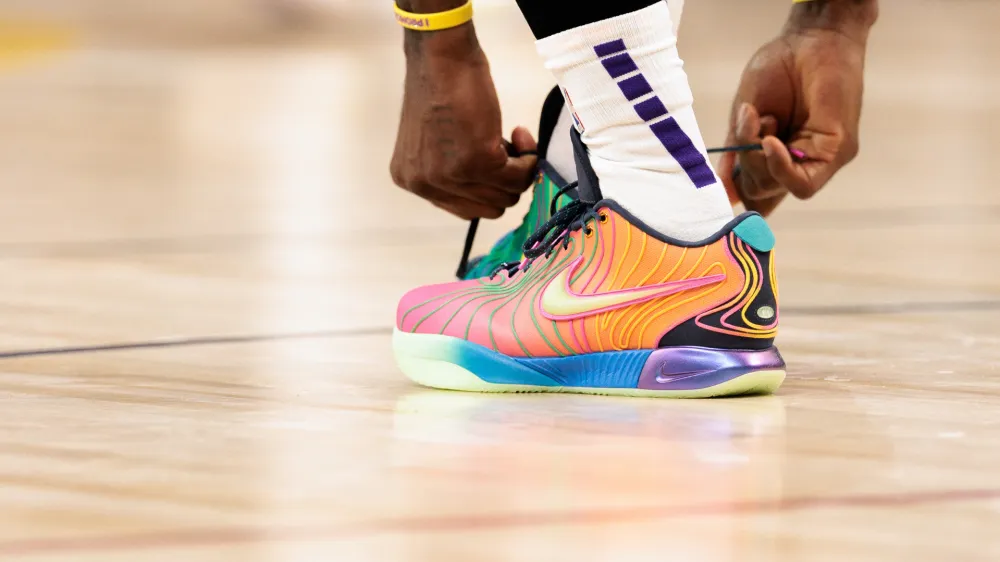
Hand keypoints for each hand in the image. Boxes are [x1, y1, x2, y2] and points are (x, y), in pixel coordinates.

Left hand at [390, 27, 537, 219]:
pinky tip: (520, 133)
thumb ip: (450, 170)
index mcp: (411, 180)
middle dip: (504, 182)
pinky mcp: (479, 162)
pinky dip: (529, 158)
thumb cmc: (440, 86)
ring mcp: (452, 176)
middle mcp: (426, 185)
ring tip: (511, 138)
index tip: (494, 160)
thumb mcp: (432, 143)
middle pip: (487, 209)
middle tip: (506, 147)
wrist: (442, 57)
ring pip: (507, 196)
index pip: (463, 209)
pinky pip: (520, 176)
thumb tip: (489, 187)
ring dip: (519, 169)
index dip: (487, 187)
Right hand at [719, 27, 868, 215]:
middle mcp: (798, 159)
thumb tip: (723, 188)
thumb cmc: (779, 68)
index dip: (737, 189)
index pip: (755, 189)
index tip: (724, 180)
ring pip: (777, 187)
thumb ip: (738, 150)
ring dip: (759, 158)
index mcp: (776, 152)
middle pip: (761, 190)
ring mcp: (818, 158)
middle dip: (745, 165)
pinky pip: (803, 183)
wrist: (810, 37)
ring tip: (760, 121)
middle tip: (747, 129)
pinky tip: (771, 142)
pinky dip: (781, 169)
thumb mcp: (748, 114)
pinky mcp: (836, 152)